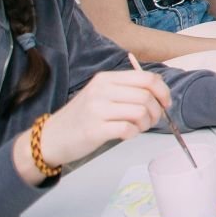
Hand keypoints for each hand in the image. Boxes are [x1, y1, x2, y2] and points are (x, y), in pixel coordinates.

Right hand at [40, 67, 171, 166]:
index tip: (165, 103)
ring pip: (140, 112)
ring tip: (139, 127)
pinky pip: (128, 129)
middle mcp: (102, 90)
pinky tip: (127, 134)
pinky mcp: (94, 130)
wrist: (51, 138)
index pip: (147, 78)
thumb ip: (127, 90)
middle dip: (157, 111)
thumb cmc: (82, 117)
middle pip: (146, 96)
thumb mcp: (101, 94)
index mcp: (106, 78)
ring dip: (146, 123)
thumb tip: (160, 92)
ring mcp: (97, 109)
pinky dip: (134, 133)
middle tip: (152, 120)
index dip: (163, 91)